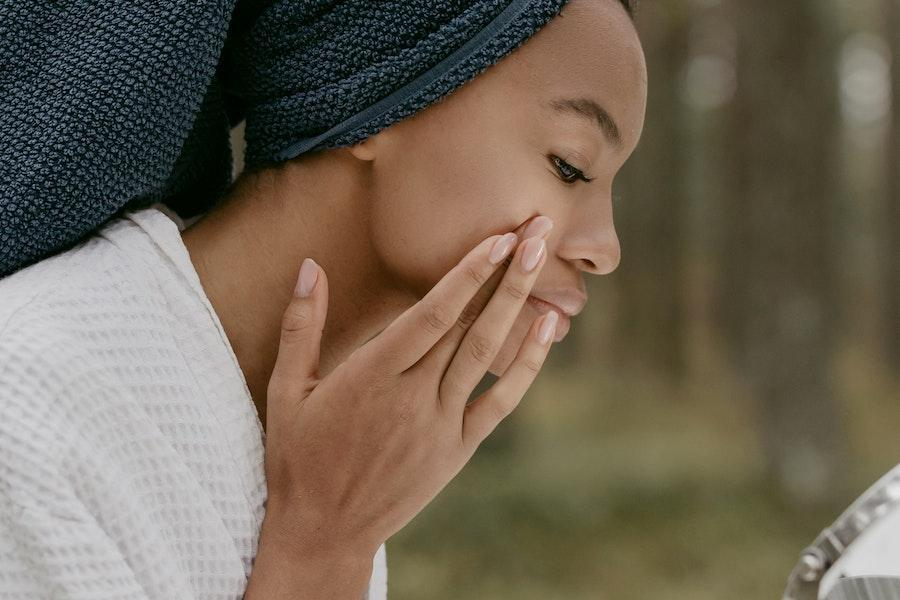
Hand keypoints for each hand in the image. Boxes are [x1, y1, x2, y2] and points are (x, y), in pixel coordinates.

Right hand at [250, 216, 557, 595]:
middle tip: (538, 229)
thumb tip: (310, 266)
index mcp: (370, 376)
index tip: (497, 237)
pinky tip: (545, 329)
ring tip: (543, 260)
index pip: (431, 314)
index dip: (467, 273)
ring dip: (519, 303)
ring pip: (488, 353)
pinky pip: (500, 401)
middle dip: (507, 272)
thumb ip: (302, 326)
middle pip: (469, 324)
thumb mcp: (287, 390)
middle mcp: (412, 396)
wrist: (324, 532)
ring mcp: (440, 423)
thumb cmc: (299, 457)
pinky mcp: (457, 449)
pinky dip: (526, 364)